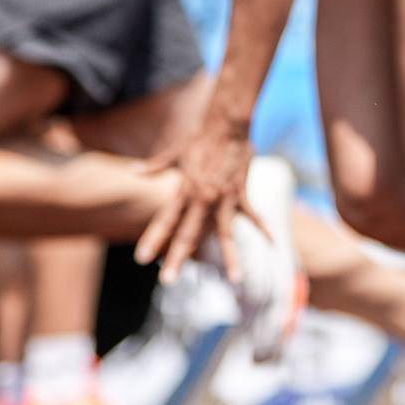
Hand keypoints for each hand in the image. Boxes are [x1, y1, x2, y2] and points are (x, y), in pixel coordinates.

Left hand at [133, 123, 254, 283]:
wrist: (227, 123)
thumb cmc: (199, 136)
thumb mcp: (174, 153)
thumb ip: (155, 167)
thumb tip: (133, 172)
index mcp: (184, 190)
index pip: (165, 220)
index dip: (153, 239)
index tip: (142, 259)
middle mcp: (202, 198)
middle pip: (188, 235)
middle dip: (177, 259)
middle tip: (168, 281)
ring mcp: (224, 198)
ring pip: (225, 234)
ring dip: (230, 258)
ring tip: (234, 280)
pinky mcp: (242, 193)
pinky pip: (253, 215)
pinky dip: (263, 228)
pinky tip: (272, 244)